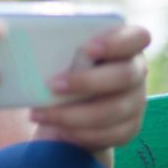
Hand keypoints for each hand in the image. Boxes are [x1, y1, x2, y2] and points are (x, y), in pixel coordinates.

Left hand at [29, 25, 149, 151]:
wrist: (70, 101)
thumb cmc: (64, 63)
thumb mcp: (64, 48)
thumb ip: (59, 39)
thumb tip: (30, 33)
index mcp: (126, 43)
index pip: (137, 37)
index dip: (117, 43)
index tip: (88, 48)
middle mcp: (136, 71)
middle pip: (124, 76)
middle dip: (86, 82)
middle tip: (52, 85)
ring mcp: (136, 101)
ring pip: (113, 111)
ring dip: (74, 114)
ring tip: (41, 113)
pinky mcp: (129, 128)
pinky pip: (110, 134)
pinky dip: (80, 133)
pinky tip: (58, 129)